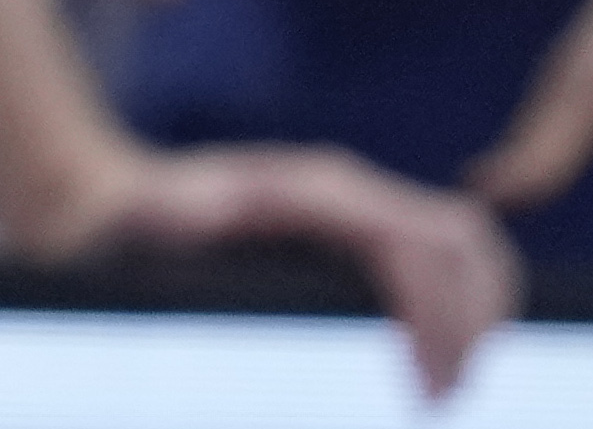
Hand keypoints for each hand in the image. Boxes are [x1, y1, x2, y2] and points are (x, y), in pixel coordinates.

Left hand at [38, 139, 515, 402]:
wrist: (114, 207)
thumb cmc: (134, 229)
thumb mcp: (151, 231)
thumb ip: (179, 226)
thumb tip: (215, 229)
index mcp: (308, 191)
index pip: (415, 246)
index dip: (439, 319)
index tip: (430, 391)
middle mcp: (344, 191)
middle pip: (461, 243)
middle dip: (472, 325)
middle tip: (445, 401)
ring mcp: (357, 207)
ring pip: (464, 248)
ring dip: (478, 317)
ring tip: (448, 389)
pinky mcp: (359, 232)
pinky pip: (439, 260)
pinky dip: (462, 309)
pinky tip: (439, 365)